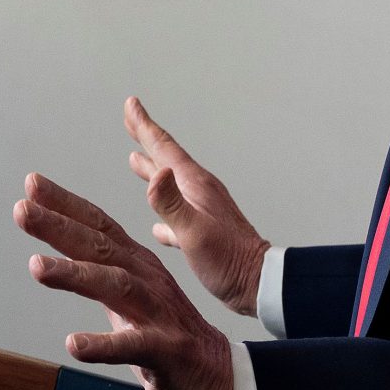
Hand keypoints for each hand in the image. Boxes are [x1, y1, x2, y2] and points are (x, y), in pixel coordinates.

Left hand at [15, 172, 236, 389]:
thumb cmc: (169, 343)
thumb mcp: (130, 305)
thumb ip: (100, 279)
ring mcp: (159, 315)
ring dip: (75, 274)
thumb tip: (59, 258)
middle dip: (60, 226)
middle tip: (22, 209)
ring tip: (37, 267)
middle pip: (101, 248)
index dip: (66, 205)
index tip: (31, 185)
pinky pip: (133, 346)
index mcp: (138, 268)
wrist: (221, 383)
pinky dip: (103, 344)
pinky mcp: (166, 352)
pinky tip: (75, 344)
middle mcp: (148, 282)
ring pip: (115, 286)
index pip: (99, 228)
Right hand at [123, 96, 269, 317]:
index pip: (164, 148)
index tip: (131, 104)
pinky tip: (157, 226)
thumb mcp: (194, 232)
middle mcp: (198, 193)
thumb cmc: (229, 262)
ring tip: (135, 160)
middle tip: (131, 118)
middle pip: (166, 159)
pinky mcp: (204, 234)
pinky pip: (176, 216)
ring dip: (152, 170)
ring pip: (170, 185)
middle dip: (146, 139)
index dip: (144, 126)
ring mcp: (202, 212)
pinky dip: (163, 212)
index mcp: (195, 186)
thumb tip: (154, 172)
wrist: (259, 286)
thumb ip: (171, 204)